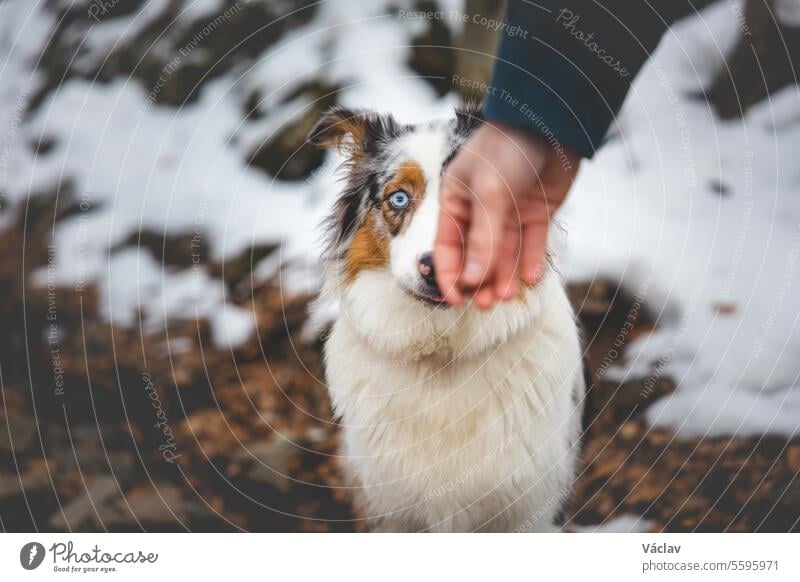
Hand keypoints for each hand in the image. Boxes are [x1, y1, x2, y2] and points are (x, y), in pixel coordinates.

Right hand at [434, 121, 579, 308]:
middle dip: (478, 281)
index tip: (455, 301)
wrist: (550, 120)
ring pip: (504, 253)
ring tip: (505, 297)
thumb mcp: (490, 193)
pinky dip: (531, 261)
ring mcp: (509, 212)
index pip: (447, 247)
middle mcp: (481, 210)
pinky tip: (529, 278)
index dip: (449, 275)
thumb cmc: (507, 149)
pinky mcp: (536, 212)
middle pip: (476, 255)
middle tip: (483, 305)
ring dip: (503, 275)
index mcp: (456, 202)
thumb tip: (472, 279)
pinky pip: (531, 243)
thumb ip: (484, 238)